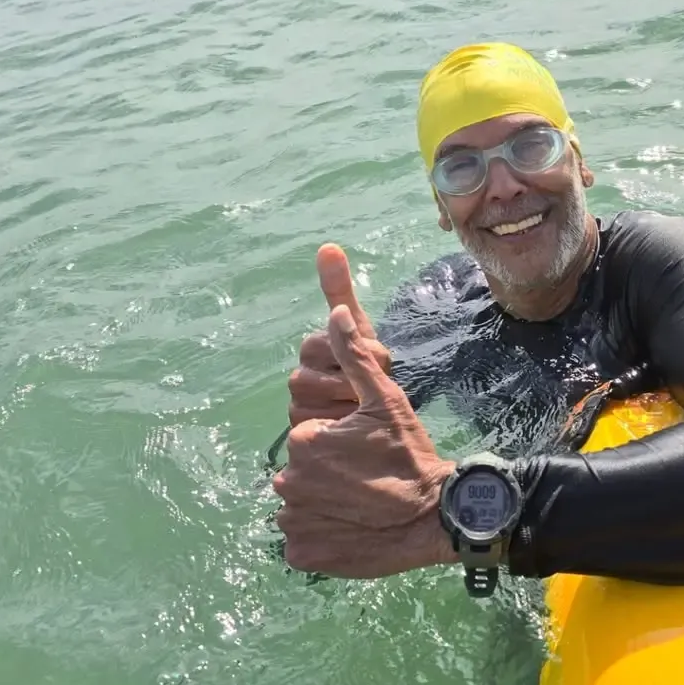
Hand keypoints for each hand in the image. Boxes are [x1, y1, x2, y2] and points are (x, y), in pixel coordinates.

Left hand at [273, 282, 457, 578]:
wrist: (434, 516)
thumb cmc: (409, 453)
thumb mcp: (386, 399)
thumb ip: (354, 355)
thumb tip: (335, 313)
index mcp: (304, 440)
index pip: (311, 436)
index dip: (339, 441)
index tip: (367, 449)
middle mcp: (288, 482)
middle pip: (304, 471)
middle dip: (329, 471)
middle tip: (368, 476)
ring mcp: (293, 523)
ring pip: (302, 504)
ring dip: (324, 503)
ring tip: (363, 502)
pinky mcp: (301, 555)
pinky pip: (303, 539)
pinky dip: (322, 534)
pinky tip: (353, 527)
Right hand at [288, 243, 390, 425]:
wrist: (386, 418)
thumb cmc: (370, 367)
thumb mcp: (362, 329)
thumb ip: (340, 289)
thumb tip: (327, 245)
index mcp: (311, 351)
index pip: (318, 345)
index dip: (350, 351)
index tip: (374, 355)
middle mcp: (298, 379)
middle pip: (307, 378)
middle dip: (348, 380)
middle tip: (369, 384)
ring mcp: (298, 408)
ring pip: (307, 406)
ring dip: (343, 407)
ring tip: (365, 407)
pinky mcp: (304, 439)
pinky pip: (312, 433)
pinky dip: (337, 428)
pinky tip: (355, 425)